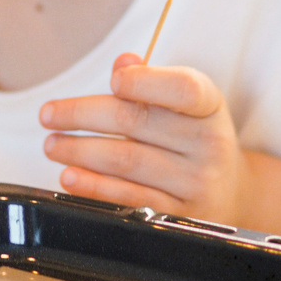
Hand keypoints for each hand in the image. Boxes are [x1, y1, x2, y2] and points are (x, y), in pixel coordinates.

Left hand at [40, 55, 250, 222]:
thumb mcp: (185, 105)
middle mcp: (209, 143)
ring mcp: (196, 183)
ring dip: (79, 151)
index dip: (146, 81)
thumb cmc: (194, 139)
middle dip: (82, 115)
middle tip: (49, 115)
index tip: (112, 80)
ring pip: (125, 160)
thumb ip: (152, 81)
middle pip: (136, 121)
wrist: (231, 193)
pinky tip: (71, 177)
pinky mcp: (179, 216)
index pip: (183, 89)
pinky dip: (94, 188)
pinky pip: (129, 199)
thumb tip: (123, 63)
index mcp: (210, 107)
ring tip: (52, 145)